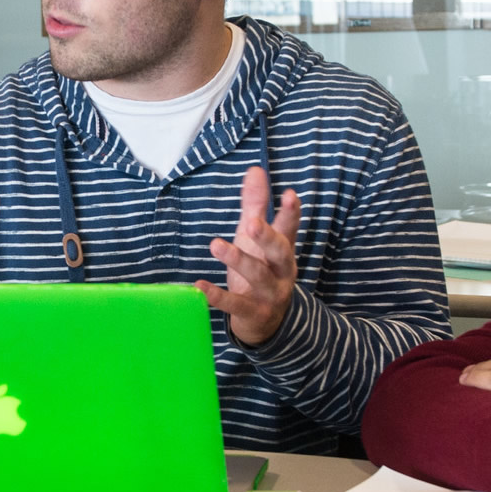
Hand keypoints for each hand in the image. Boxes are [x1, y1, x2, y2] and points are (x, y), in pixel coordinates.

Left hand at [197, 166, 301, 345]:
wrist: (267, 322)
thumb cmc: (261, 268)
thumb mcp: (255, 237)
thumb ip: (255, 205)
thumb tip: (255, 170)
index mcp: (283, 249)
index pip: (289, 228)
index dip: (291, 213)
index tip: (289, 195)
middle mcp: (281, 270)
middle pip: (279, 252)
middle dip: (267, 237)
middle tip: (251, 223)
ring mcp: (270, 293)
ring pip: (257, 276)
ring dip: (237, 260)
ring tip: (216, 244)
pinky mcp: (253, 312)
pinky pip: (235, 304)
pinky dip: (217, 296)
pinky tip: (199, 286)